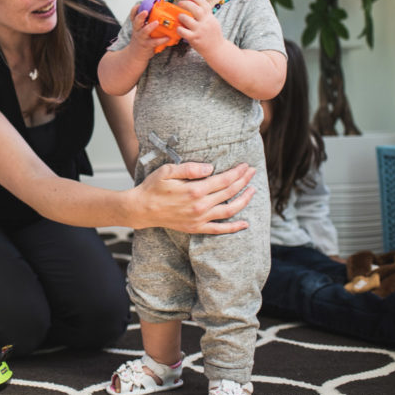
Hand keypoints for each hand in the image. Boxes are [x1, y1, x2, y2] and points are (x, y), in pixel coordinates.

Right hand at [125, 2, 161, 58]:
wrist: (135, 55)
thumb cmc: (142, 40)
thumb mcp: (141, 29)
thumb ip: (148, 22)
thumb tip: (162, 12)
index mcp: (137, 25)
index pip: (133, 15)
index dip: (135, 9)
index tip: (140, 4)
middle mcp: (137, 30)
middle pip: (136, 21)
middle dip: (140, 15)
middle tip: (146, 11)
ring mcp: (141, 38)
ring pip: (144, 31)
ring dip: (150, 26)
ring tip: (156, 23)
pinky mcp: (146, 45)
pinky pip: (154, 42)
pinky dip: (161, 40)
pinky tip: (168, 37)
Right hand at [128, 162, 255, 233]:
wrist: (142, 209)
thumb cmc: (153, 187)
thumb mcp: (168, 171)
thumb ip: (190, 168)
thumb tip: (211, 168)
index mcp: (195, 190)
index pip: (224, 180)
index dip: (237, 172)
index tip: (246, 165)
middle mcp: (200, 206)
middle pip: (229, 192)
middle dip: (243, 181)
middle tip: (252, 172)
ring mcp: (199, 219)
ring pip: (229, 210)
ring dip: (244, 200)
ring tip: (253, 191)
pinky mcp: (196, 228)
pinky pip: (219, 229)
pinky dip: (234, 228)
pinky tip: (245, 223)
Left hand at [174, 0, 223, 53]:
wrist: (217, 50)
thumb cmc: (213, 36)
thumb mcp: (213, 22)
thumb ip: (206, 14)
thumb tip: (199, 4)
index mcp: (210, 18)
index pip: (204, 4)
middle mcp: (205, 23)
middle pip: (195, 9)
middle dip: (186, 4)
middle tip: (180, 3)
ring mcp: (200, 31)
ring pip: (187, 19)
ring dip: (181, 16)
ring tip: (180, 16)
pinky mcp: (194, 38)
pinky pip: (183, 31)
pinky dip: (179, 29)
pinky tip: (179, 28)